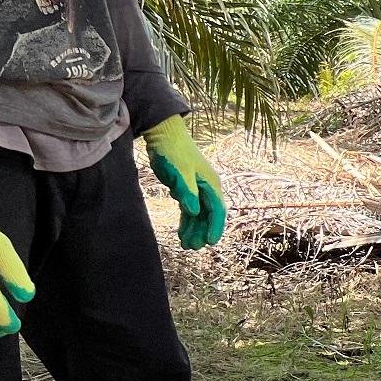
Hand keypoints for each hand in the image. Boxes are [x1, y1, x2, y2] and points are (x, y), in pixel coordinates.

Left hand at [140, 116, 226, 249]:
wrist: (164, 134)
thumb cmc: (173, 151)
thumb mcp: (180, 173)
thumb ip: (187, 193)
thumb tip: (194, 211)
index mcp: (211, 183)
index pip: (217, 210)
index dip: (215, 227)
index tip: (209, 242)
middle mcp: (207, 187)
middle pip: (208, 215)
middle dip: (202, 231)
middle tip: (193, 247)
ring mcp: (197, 188)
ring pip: (198, 213)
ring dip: (193, 228)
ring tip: (186, 244)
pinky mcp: (186, 187)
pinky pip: (189, 208)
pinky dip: (186, 220)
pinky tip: (181, 231)